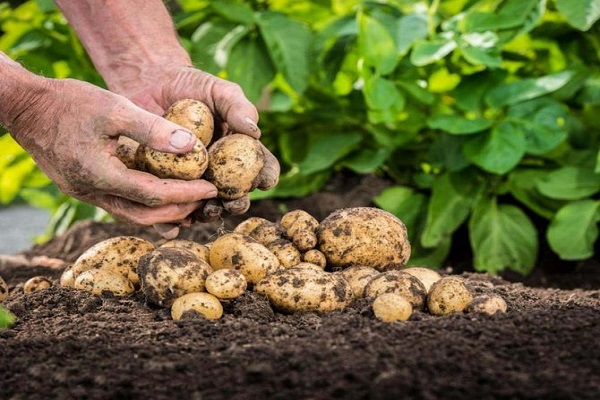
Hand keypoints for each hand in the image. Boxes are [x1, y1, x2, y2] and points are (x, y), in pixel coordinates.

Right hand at [5, 75, 217, 225]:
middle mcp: (91, 192)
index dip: (187, 194)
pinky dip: (144, 205)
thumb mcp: (114, 108)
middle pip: (145, 216)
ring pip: (131, 215)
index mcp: (100, 176)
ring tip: (190, 203)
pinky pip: (119, 205)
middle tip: (205, 200)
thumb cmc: (69, 102)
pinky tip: (161, 196)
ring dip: (162, 213)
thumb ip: (152, 129)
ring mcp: (84, 194)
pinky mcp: (82, 188)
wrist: (25, 107)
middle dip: (179, 210)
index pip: (154, 196)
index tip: (212, 188)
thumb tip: (191, 147)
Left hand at [117, 65, 279, 232]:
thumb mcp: (219, 90)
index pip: (261, 168)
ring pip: (205, 206)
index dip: (266, 177)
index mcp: (239, 152)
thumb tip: (255, 132)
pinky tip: (172, 222)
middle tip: (232, 203)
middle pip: (235, 195)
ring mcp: (192, 181)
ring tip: (206, 211)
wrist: (150, 84)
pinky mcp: (164, 185)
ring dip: (208, 213)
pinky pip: (170, 208)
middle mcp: (219, 171)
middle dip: (237, 204)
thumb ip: (238, 108)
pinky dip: (171, 220)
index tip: (263, 180)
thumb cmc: (192, 86)